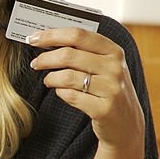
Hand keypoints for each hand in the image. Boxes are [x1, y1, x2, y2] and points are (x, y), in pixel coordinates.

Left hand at [28, 28, 144, 158]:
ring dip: (51, 78)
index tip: (33, 38)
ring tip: (48, 80)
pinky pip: (71, 96)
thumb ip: (83, 52)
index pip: (78, 35)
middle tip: (35, 63)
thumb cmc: (107, 89)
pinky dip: (60, 92)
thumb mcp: (104, 66)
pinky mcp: (104, 109)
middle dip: (45, 58)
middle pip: (69, 55)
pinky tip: (61, 92)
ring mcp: (111, 89)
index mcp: (114, 51)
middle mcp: (115, 68)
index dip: (52, 35)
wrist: (126, 123)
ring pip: (67, 76)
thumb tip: (47, 39)